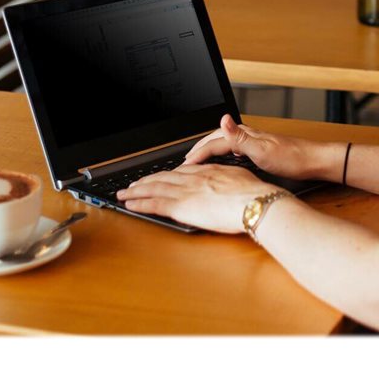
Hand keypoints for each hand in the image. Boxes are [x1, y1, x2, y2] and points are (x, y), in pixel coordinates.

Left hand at [116, 164, 283, 233]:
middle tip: (133, 185)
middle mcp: (193, 178)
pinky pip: (155, 204)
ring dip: (136, 191)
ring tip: (124, 193)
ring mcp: (185, 191)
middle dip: (145, 181)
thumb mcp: (239, 177)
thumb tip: (224, 180)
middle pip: (163, 178)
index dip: (166, 175)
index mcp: (207, 171)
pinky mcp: (181, 206)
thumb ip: (226, 177)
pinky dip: (140, 204)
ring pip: (154, 189)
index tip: (158, 177)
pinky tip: (130, 205)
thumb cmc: (253, 194)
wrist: (254, 202)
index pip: (180, 172)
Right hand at [183, 114, 339, 181]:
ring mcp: (254, 141)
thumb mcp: (263, 150)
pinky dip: (223, 155)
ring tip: (199, 159)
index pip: (214, 143)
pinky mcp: (260, 149)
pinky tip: (226, 161)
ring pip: (225, 144)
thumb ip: (240, 137)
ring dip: (210, 150)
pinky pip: (234, 150)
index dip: (198, 154)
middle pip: (217, 139)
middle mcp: (249, 135)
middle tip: (185, 160)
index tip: (184, 165)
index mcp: (246, 134)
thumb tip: (223, 118)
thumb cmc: (292, 158)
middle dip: (200, 148)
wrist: (314, 161)